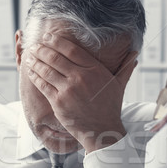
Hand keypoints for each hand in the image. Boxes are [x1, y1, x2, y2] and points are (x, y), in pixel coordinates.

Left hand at [27, 32, 137, 151]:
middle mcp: (81, 77)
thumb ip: (125, 67)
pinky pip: (43, 84)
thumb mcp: (119, 85)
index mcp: (95, 70)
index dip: (57, 41)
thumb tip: (135, 53)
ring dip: (36, 60)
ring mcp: (68, 90)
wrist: (102, 130)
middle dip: (42, 49)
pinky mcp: (58, 102)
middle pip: (56, 56)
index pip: (71, 49)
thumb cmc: (110, 107)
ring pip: (47, 69)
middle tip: (35, 45)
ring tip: (30, 55)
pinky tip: (31, 70)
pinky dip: (35, 75)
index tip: (48, 37)